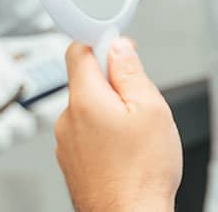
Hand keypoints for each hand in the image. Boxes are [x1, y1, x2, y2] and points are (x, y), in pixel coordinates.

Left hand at [54, 38, 180, 211]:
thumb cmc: (142, 174)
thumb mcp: (151, 109)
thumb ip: (131, 72)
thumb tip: (119, 48)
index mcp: (85, 100)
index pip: (78, 49)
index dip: (102, 43)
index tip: (120, 50)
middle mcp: (67, 120)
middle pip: (86, 81)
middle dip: (113, 85)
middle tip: (139, 105)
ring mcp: (66, 143)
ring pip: (88, 110)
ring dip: (110, 113)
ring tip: (134, 137)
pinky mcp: (71, 161)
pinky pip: (87, 134)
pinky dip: (104, 136)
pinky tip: (125, 152)